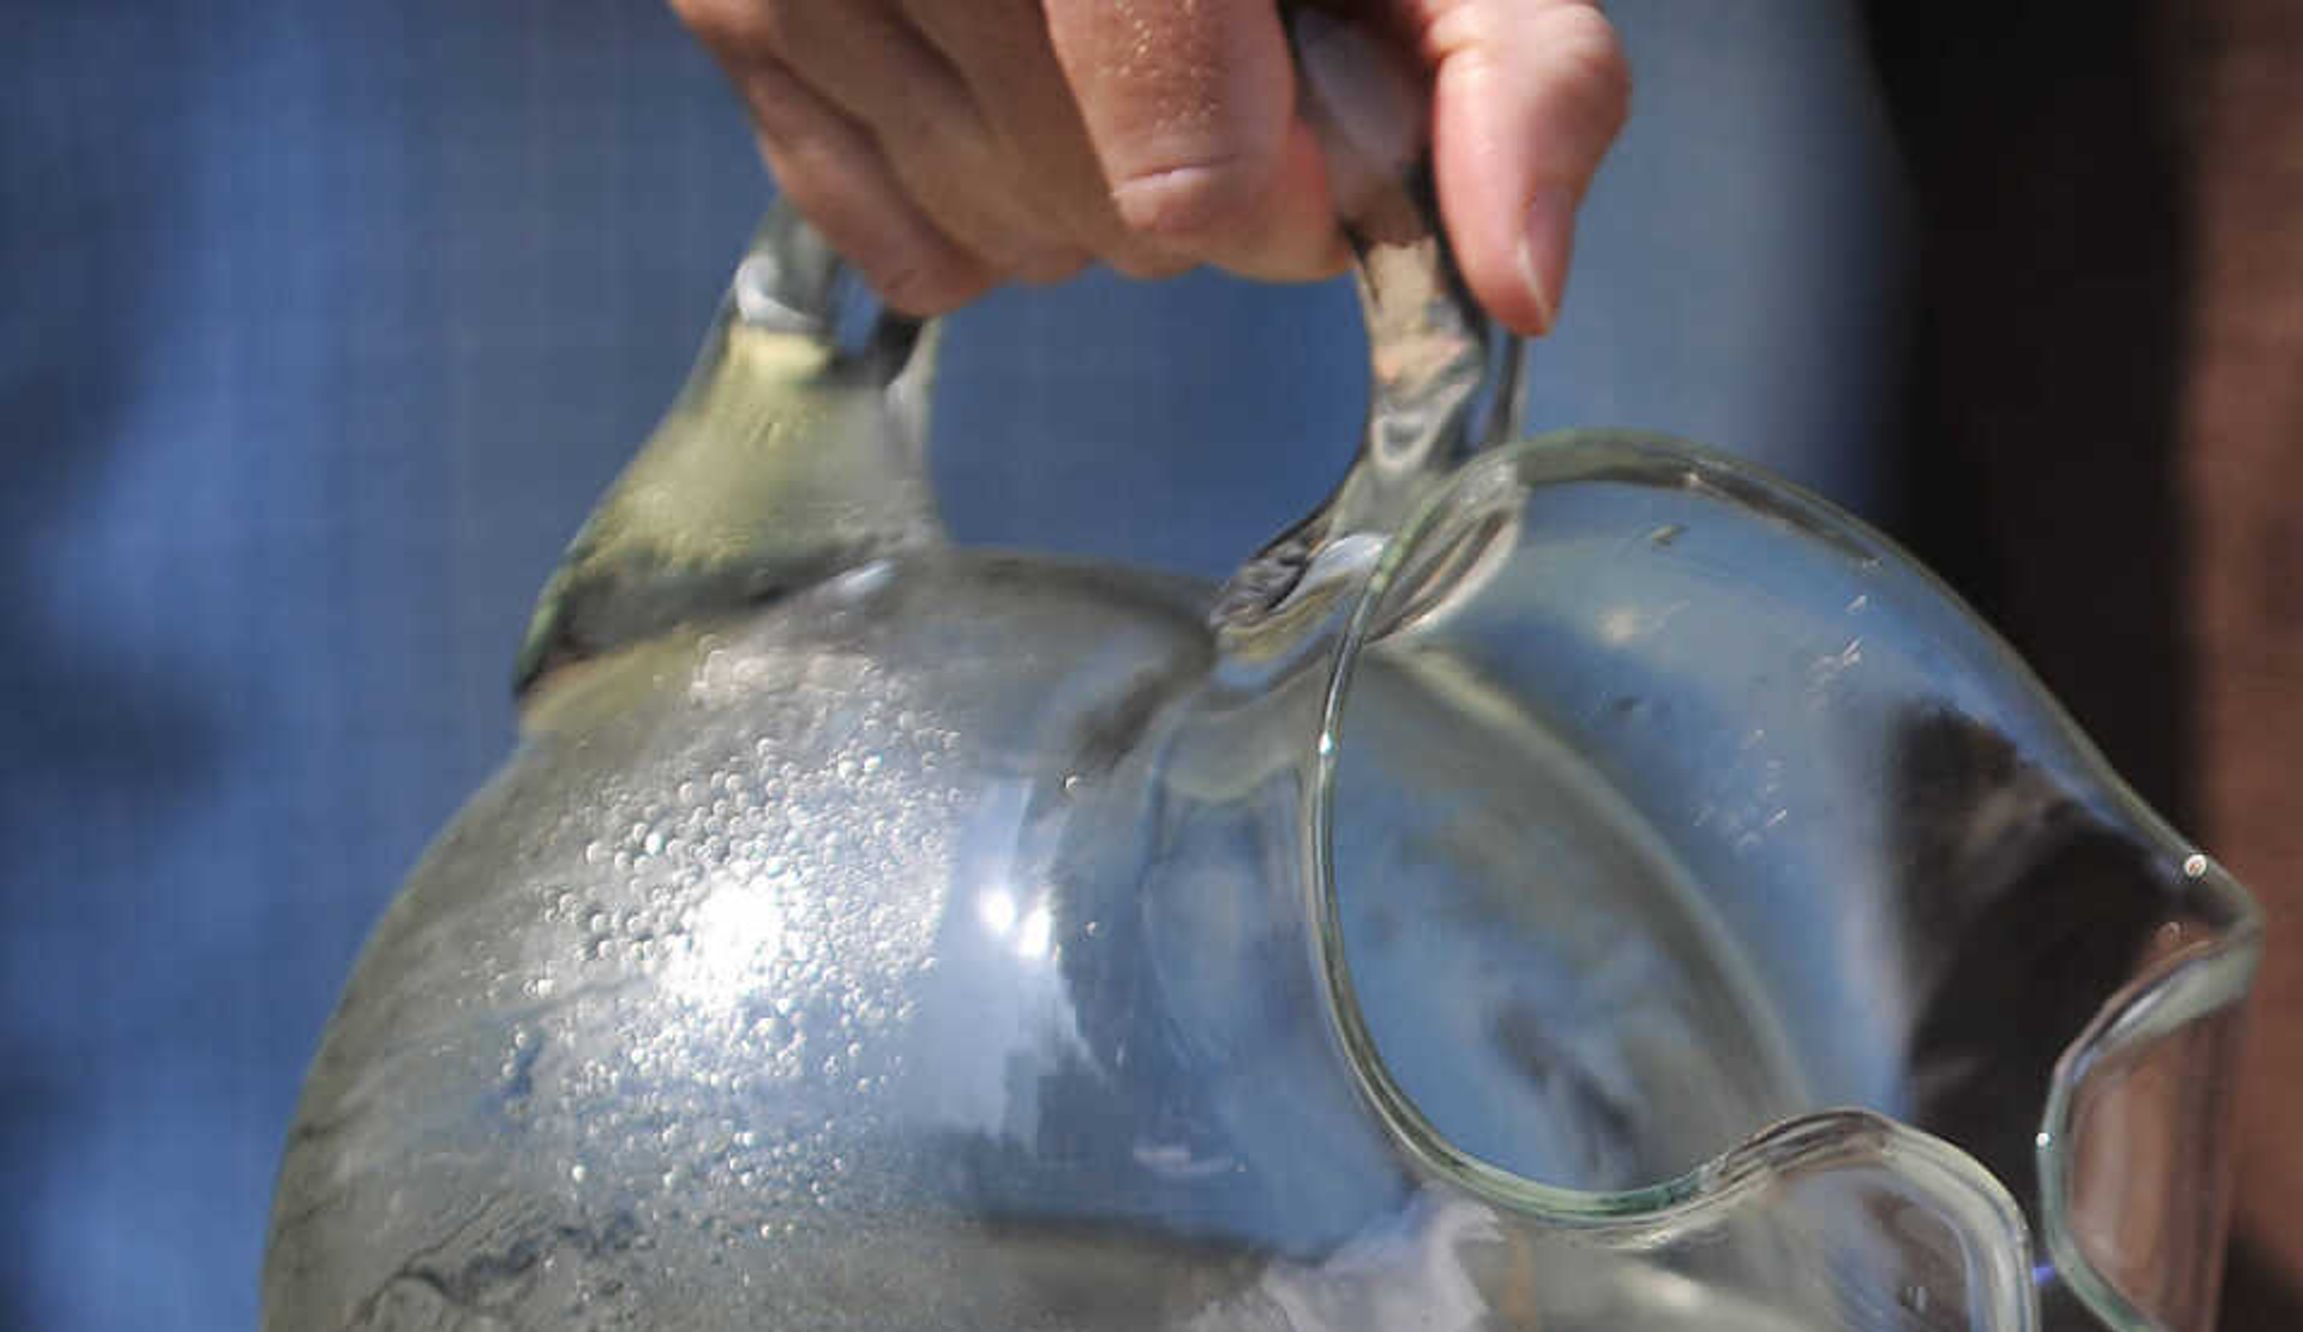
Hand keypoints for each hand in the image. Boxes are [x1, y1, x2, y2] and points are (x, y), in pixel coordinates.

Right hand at [673, 0, 1629, 326]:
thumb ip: (1516, 78)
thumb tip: (1519, 283)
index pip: (1183, 166)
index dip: (1283, 194)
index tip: (1319, 135)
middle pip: (1100, 213)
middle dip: (1204, 194)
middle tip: (1229, 71)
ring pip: (999, 237)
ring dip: (1099, 200)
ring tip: (1118, 59)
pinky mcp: (732, 17)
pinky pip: (896, 244)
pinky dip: (982, 207)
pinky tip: (1023, 88)